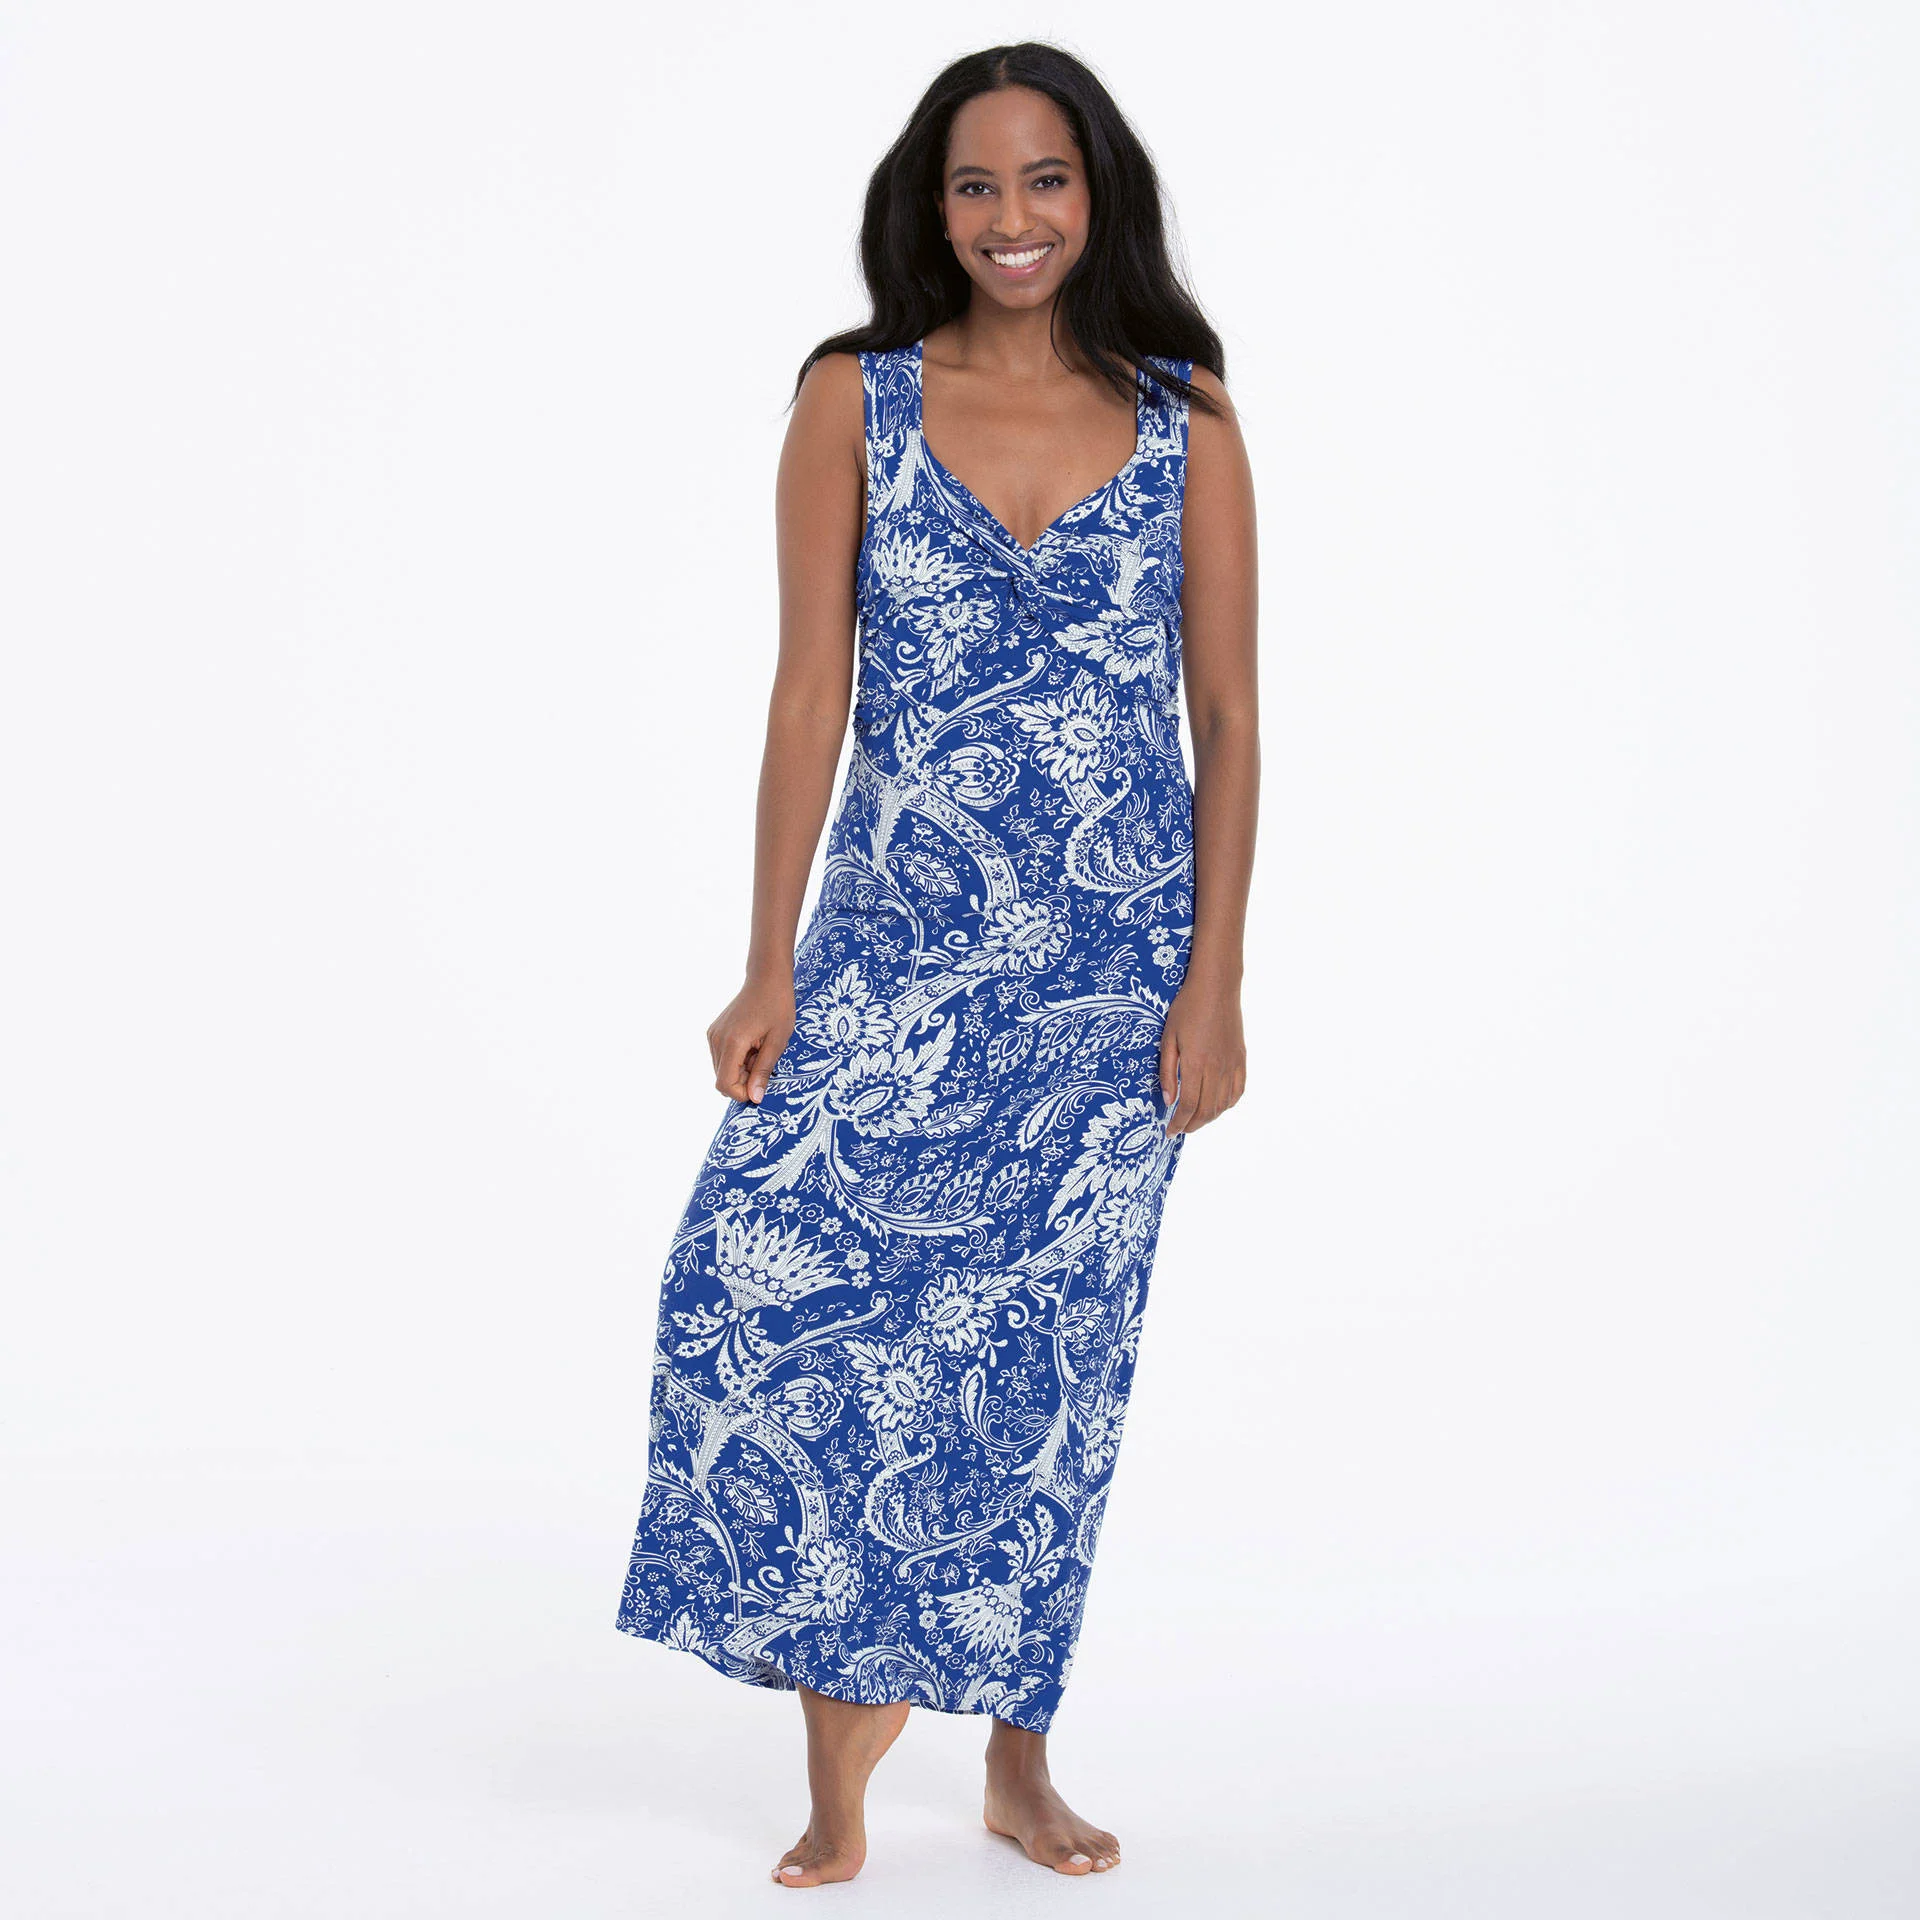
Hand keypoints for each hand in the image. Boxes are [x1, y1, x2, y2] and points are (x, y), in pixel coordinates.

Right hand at [707, 972, 796, 1104]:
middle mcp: (717, 1039)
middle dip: (743, 1080)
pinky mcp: (714, 1032)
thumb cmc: (778, 1006)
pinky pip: (722, 1057)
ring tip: (759, 1051)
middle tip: (765, 1061)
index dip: (742, 1093)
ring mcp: (713, 1035)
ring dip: (741, 1070)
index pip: (725, 1085)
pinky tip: (752, 1045)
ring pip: (722, 1070)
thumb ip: (764, 1071)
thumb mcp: (778, 1041)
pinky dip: (736, 1059)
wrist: (767, 978)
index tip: (761, 1085)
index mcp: (733, 1042)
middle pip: (722, 1079)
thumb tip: (755, 1098)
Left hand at [1158, 972, 1246, 1135]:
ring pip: (1223, 1104)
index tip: (1170, 1130)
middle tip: (1180, 1129)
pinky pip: (1237, 1091)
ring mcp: (1232, 1065)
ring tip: (1195, 1120)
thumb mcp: (1169, 1038)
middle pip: (1207, 1110)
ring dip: (1209, 1117)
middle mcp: (1217, 1068)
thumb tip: (1169, 1100)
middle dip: (1192, 1125)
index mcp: (1196, 1064)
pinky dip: (1227, 1104)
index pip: (1188, 1105)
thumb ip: (1168, 1072)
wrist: (1217, 988)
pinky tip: (1217, 1106)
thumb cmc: (1187, 1009)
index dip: (1179, 1122)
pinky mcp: (1241, 1059)